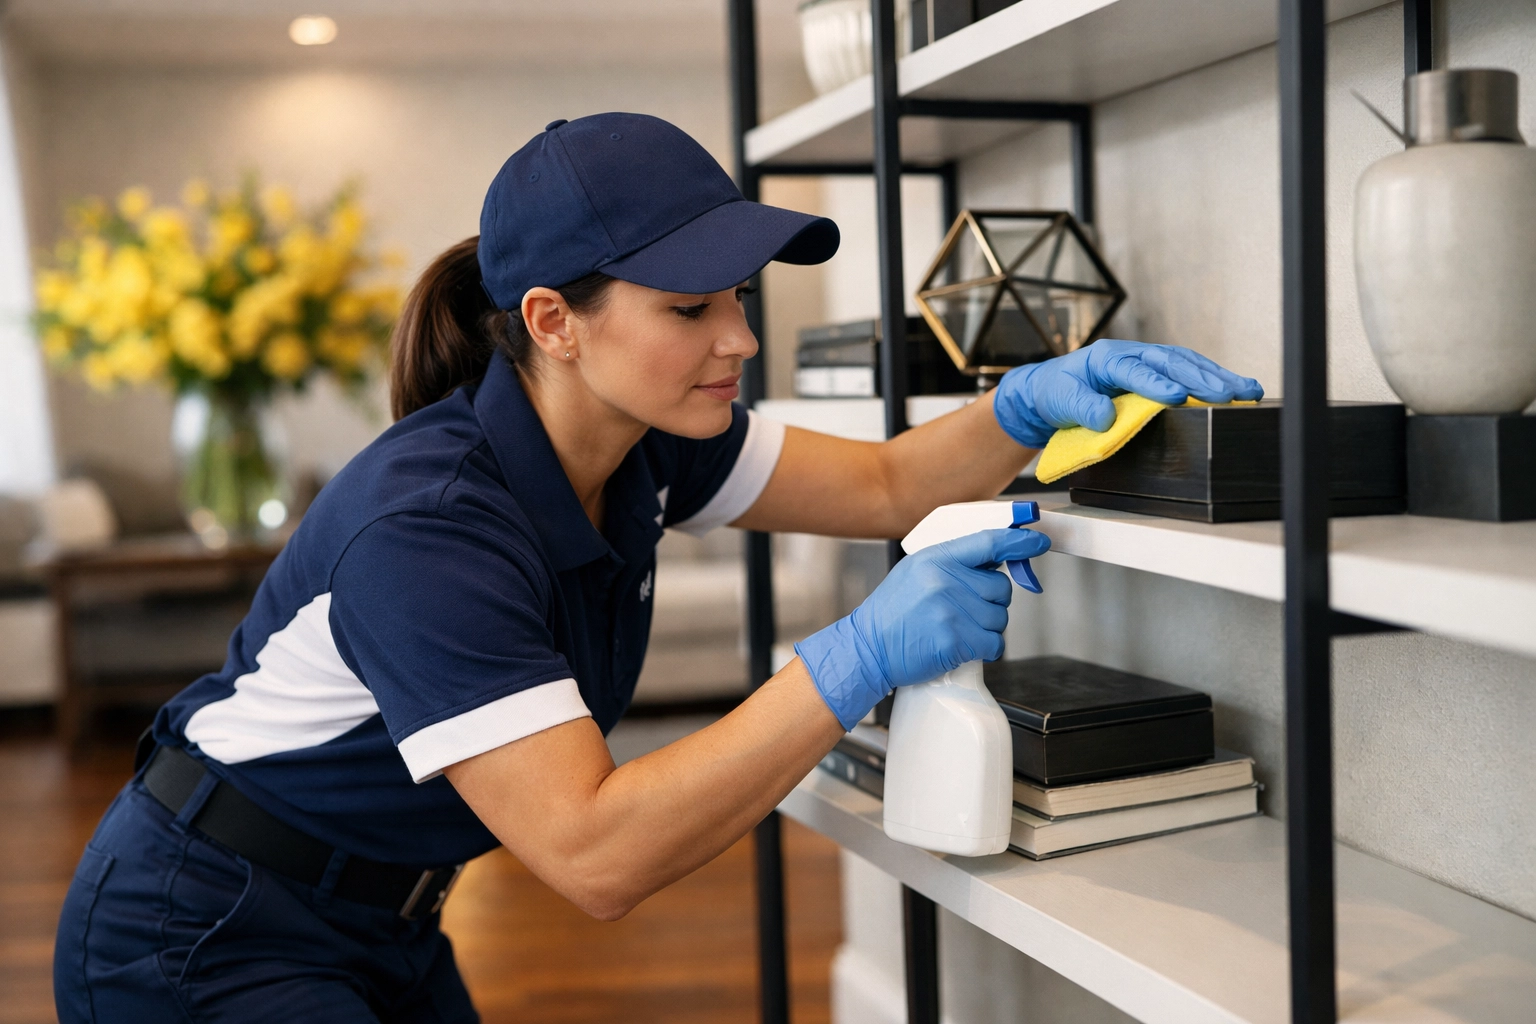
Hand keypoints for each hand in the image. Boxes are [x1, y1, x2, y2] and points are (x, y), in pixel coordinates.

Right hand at [794, 528, 1050, 729]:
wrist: (867, 649)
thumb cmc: (891, 614)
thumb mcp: (915, 572)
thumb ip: (952, 563)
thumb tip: (995, 560)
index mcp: (935, 558)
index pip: (988, 542)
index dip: (1018, 541)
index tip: (1037, 540)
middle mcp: (945, 580)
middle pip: (1001, 587)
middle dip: (990, 602)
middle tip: (964, 612)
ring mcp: (951, 611)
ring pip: (1000, 618)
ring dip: (986, 628)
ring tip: (956, 629)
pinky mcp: (956, 640)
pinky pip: (995, 644)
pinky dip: (985, 649)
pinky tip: (963, 646)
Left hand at [992, 340, 1263, 448]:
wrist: (1050, 389)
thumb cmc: (1057, 391)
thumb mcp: (1060, 399)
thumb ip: (1082, 407)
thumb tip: (1106, 418)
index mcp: (1106, 357)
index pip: (1134, 369)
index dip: (1155, 383)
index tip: (1175, 397)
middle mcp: (1131, 354)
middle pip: (1171, 361)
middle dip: (1201, 378)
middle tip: (1229, 394)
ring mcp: (1146, 361)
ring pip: (1186, 365)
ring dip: (1216, 377)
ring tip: (1246, 391)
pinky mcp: (1156, 373)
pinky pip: (1187, 373)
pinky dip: (1211, 380)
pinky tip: (1236, 390)